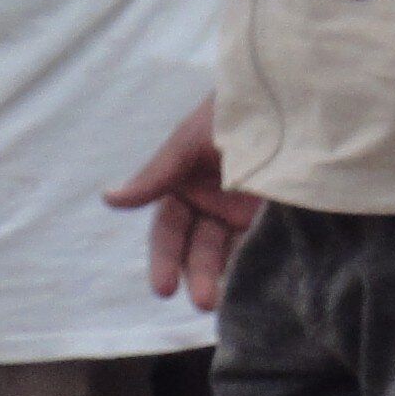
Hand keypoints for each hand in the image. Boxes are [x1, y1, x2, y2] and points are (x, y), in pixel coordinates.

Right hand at [104, 98, 258, 309]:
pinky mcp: (275, 215)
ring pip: (228, 252)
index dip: (164, 259)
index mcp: (183, 184)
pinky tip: (251, 285)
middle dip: (198, 274)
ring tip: (221, 301)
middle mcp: (211, 202)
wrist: (285, 94)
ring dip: (223, 276)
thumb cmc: (230, 109)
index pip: (169, 230)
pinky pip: (259, 245)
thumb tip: (109, 199)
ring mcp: (243, 210)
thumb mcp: (191, 140)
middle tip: (202, 301)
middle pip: (197, 247)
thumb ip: (156, 174)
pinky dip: (252, 265)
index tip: (163, 289)